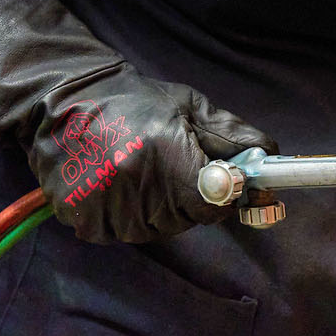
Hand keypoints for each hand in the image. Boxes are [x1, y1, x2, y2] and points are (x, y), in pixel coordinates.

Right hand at [0, 0, 276, 243]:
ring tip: (139, 172)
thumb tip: (273, 160)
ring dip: (156, 211)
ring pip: (153, 231)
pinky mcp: (78, 217)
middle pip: (185, 220)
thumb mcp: (191, 108)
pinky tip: (116, 186)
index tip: (217, 181)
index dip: (221, 194)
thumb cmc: (135, 102)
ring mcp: (102, 203)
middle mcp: (132, 182)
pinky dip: (124, 217)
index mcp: (165, 152)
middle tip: (169, 166)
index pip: (214, 201)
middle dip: (188, 199)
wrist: (62, 101)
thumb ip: (234, 138)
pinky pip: (118, 234)